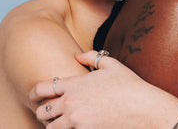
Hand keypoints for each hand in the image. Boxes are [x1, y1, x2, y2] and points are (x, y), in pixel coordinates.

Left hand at [29, 50, 177, 128]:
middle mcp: (70, 103)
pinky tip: (74, 128)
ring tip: (61, 124)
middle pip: (42, 112)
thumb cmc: (129, 85)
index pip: (42, 88)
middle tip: (49, 113)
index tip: (34, 97)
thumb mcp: (111, 65)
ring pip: (51, 128)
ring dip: (54, 126)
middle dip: (44, 113)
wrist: (144, 108)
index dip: (34, 93)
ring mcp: (76, 121)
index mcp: (74, 84)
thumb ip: (91, 57)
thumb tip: (77, 55)